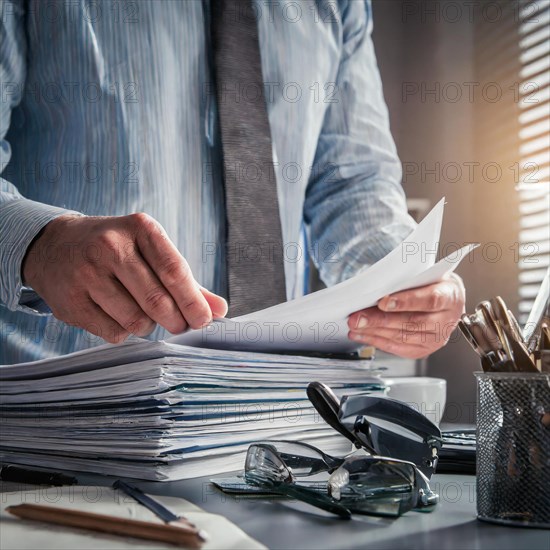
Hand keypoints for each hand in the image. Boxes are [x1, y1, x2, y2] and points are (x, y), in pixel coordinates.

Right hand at [22, 213, 227, 342]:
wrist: (55, 246)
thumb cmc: (118, 250)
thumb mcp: (151, 250)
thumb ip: (187, 281)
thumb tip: (220, 309)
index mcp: (140, 228)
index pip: (174, 270)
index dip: (194, 301)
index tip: (205, 320)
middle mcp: (110, 247)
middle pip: (157, 300)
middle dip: (177, 321)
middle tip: (181, 326)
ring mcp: (87, 274)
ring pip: (136, 321)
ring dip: (149, 326)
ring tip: (145, 314)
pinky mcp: (70, 302)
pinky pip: (113, 332)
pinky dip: (125, 332)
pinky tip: (119, 315)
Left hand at [347, 274, 465, 358]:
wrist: (445, 298)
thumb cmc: (430, 283)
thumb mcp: (424, 274)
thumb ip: (405, 280)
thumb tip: (376, 287)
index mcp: (450, 295)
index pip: (430, 300)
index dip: (406, 302)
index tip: (382, 302)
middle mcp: (447, 320)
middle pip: (411, 322)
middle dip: (380, 320)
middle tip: (357, 317)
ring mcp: (438, 338)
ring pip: (403, 337)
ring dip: (374, 332)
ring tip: (355, 325)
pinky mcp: (425, 349)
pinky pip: (399, 348)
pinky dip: (378, 341)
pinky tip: (362, 335)